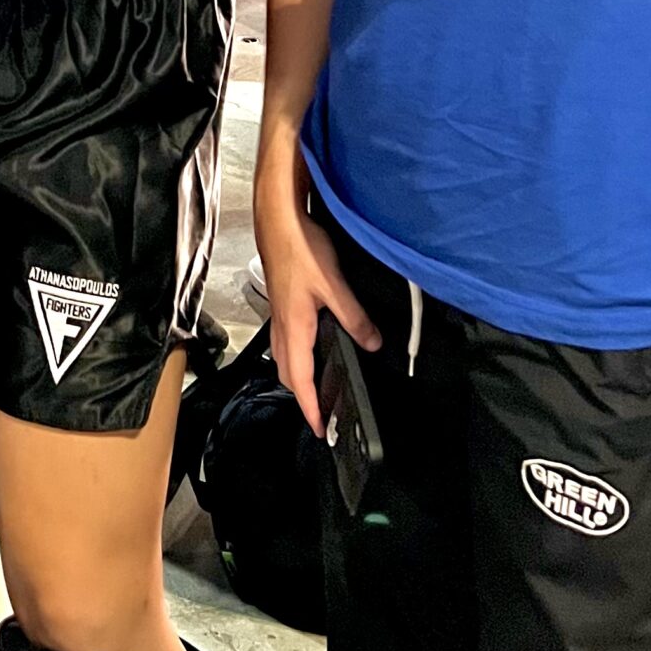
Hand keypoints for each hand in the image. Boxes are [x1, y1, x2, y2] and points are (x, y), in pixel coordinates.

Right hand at [252, 168, 379, 436]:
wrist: (278, 220)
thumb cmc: (301, 250)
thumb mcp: (334, 285)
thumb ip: (354, 317)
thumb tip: (373, 344)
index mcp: (294, 329)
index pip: (300, 380)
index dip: (310, 407)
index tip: (319, 430)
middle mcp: (282, 327)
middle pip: (288, 374)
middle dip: (302, 397)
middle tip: (321, 413)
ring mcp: (279, 314)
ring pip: (284, 357)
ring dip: (298, 377)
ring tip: (317, 388)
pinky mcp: (281, 303)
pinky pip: (285, 340)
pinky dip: (296, 356)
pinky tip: (310, 348)